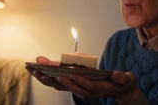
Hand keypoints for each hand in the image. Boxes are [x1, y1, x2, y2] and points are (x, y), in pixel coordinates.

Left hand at [25, 56, 141, 103]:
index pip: (85, 86)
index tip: (66, 74)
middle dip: (51, 77)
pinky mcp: (73, 85)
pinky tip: (37, 70)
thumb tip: (119, 75)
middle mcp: (84, 90)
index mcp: (96, 88)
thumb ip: (122, 78)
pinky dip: (47, 77)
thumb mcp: (126, 80)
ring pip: (58, 85)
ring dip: (44, 77)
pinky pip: (57, 83)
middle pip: (66, 85)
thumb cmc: (122, 83)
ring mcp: (77, 89)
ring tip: (31, 67)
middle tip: (38, 67)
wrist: (119, 90)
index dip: (77, 81)